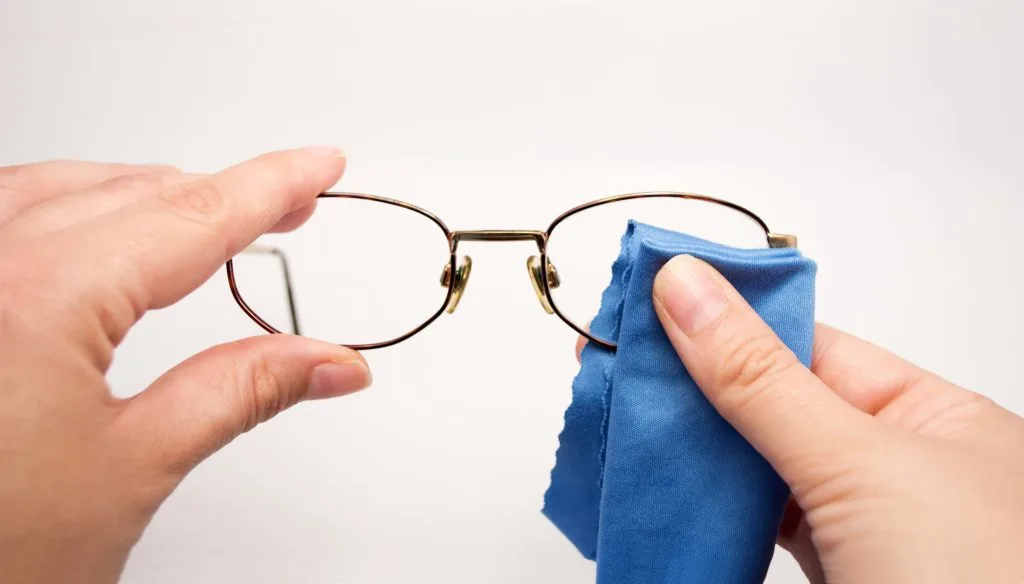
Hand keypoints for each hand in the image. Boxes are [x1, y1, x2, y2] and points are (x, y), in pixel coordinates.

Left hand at [0, 149, 371, 583]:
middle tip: (287, 206)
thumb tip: (328, 362)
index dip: (270, 185)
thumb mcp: (131, 469)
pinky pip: (6, 209)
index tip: (318, 166)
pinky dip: (69, 204)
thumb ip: (240, 392)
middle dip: (219, 196)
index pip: (191, 218)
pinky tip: (95, 221)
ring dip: (145, 194)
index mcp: (34, 297)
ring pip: (61, 189)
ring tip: (207, 212)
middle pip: (130, 194)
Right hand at [644, 255, 1023, 582]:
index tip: (649, 295)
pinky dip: (708, 512)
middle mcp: (899, 469)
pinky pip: (756, 528)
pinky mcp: (831, 579)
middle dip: (690, 387)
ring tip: (620, 421)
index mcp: (933, 419)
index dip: (726, 317)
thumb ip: (763, 380)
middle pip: (772, 404)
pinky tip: (665, 491)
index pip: (808, 342)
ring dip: (690, 452)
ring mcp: (861, 531)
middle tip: (608, 363)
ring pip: (757, 471)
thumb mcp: (861, 466)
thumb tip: (690, 289)